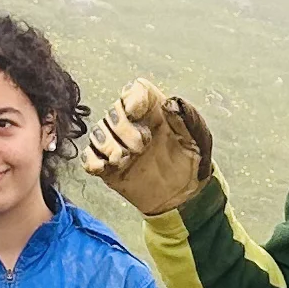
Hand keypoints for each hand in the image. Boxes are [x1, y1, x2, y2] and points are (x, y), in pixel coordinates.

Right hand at [82, 78, 212, 215]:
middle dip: (123, 128)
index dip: (132, 97)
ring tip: (125, 159)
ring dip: (108, 144)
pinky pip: (89, 157)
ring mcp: (118, 144)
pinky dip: (92, 160)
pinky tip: (103, 167)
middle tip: (141, 147)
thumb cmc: (192, 164)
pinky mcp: (108, 165)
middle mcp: (133, 123)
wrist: (183, 197)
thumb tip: (170, 104)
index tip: (135, 112)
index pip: (136, 90)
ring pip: (98, 132)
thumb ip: (188, 120)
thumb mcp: (199, 140)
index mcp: (154, 111)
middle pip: (114, 111)